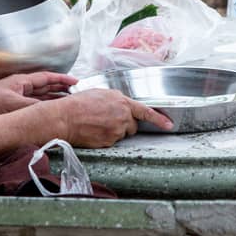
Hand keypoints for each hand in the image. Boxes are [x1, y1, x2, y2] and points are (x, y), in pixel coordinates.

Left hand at [0, 71, 76, 112]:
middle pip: (45, 86)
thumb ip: (35, 107)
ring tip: (67, 103)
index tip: (76, 82)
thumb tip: (52, 111)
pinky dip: (43, 108)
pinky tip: (48, 114)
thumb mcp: (16, 105)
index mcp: (22, 81)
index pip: (47, 78)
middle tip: (76, 94)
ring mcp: (16, 97)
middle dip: (60, 89)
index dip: (62, 79)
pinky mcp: (11, 107)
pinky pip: (32, 105)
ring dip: (53, 99)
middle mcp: (20, 87)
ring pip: (39, 96)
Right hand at [54, 87, 172, 146]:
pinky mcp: (109, 142)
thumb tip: (121, 104)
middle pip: (132, 126)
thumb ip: (116, 99)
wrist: (65, 118)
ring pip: (121, 134)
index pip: (146, 111)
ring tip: (97, 124)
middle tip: (108, 120)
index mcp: (122, 102)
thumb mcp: (101, 93)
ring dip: (114, 131)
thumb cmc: (79, 104)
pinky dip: (105, 137)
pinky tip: (94, 131)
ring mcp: (116, 131)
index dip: (159, 118)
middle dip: (125, 124)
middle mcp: (122, 117)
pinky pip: (112, 141)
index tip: (169, 124)